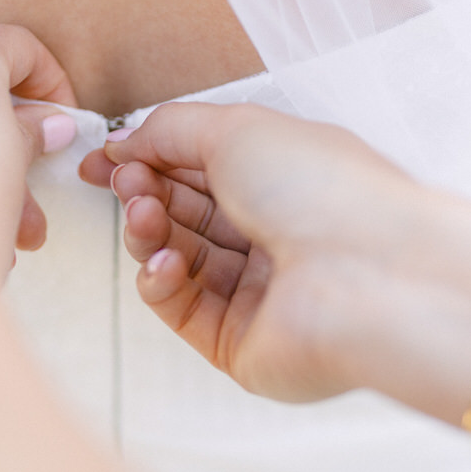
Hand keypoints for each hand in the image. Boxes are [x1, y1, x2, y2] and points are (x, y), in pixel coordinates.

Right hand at [82, 104, 470, 411]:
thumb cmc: (324, 190)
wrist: (369, 277)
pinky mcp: (240, 344)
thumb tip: (124, 140)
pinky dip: (159, 281)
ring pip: (177, 258)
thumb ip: (170, 128)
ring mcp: (257, 292)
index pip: (201, 169)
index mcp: (283, 179)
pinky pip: (181, 309)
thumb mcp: (238, 127)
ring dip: (147, 232)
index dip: (148, 161)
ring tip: (142, 215)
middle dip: (146, 193)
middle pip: (185, 213)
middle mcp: (274, 235)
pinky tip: (161, 262)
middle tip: (124, 182)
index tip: (101, 158)